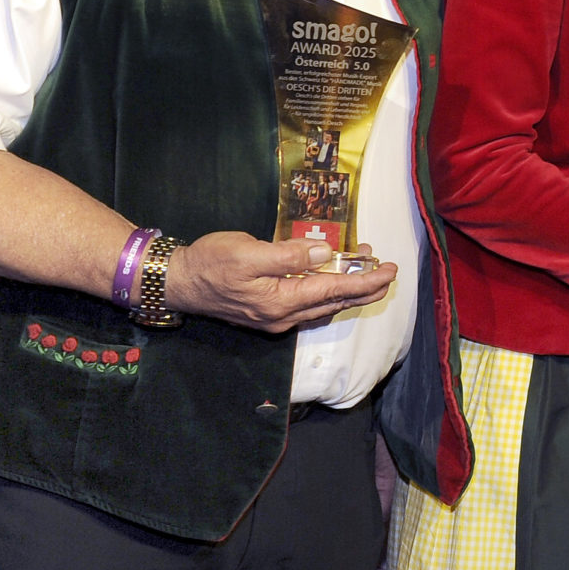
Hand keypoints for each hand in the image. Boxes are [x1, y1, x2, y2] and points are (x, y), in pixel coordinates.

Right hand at [163, 232, 396, 331]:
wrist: (177, 282)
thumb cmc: (210, 262)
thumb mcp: (249, 252)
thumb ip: (289, 255)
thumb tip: (325, 253)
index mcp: (282, 301)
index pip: (336, 291)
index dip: (367, 281)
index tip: (391, 270)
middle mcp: (283, 316)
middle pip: (336, 302)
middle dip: (365, 286)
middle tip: (386, 268)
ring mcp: (276, 318)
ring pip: (324, 305)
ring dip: (347, 287)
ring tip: (363, 264)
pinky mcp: (268, 313)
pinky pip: (309, 305)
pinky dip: (327, 290)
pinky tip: (331, 275)